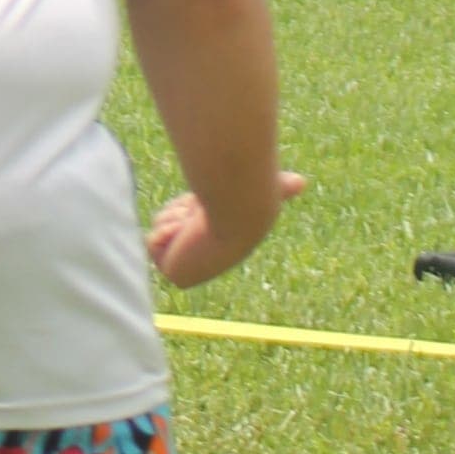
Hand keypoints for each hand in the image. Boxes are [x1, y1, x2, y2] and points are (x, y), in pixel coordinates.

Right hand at [146, 173, 304, 286]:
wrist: (235, 216)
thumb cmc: (248, 202)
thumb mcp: (262, 190)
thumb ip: (280, 186)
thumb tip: (302, 182)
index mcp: (208, 238)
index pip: (183, 215)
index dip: (189, 206)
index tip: (202, 203)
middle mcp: (196, 252)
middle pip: (169, 220)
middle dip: (180, 212)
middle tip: (197, 211)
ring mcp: (183, 262)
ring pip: (160, 228)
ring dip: (174, 220)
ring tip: (194, 221)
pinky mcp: (171, 271)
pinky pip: (151, 243)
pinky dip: (164, 233)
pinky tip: (184, 232)